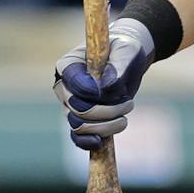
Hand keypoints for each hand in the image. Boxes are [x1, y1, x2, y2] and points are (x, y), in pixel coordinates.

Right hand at [52, 18, 154, 150]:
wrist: (128, 61)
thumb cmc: (125, 50)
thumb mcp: (127, 50)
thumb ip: (118, 65)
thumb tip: (106, 87)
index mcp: (69, 65)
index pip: (73, 82)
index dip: (91, 90)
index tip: (112, 90)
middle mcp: (65, 87)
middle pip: (76, 109)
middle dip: (104, 111)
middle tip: (128, 104)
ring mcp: (71, 104)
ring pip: (79, 125)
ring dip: (105, 126)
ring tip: (124, 116)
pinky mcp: (82, 118)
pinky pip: (77, 136)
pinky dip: (87, 142)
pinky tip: (101, 142)